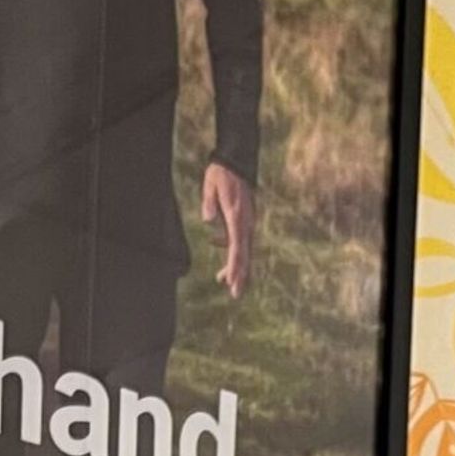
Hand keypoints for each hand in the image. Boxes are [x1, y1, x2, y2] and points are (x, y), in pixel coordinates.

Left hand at [202, 161, 254, 296]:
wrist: (237, 160)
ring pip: (243, 249)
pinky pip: (239, 240)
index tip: (231, 281)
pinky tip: (216, 245)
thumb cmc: (222, 173)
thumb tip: (208, 221)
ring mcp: (246, 221)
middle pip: (244, 254)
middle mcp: (245, 222)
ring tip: (222, 281)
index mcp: (237, 216)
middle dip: (239, 275)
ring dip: (235, 266)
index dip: (234, 266)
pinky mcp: (244, 219)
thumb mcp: (211, 184)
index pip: (237, 247)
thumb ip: (209, 203)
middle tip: (235, 294)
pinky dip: (231, 249)